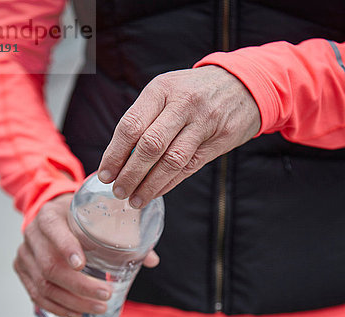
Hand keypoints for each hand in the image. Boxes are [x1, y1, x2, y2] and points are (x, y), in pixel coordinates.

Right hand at [13, 194, 159, 316]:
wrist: (51, 214)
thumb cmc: (78, 216)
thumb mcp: (96, 215)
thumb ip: (124, 234)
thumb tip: (152, 260)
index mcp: (49, 215)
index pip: (54, 231)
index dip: (66, 248)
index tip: (82, 265)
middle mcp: (32, 235)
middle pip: (50, 267)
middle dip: (80, 286)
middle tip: (105, 295)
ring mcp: (24, 255)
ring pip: (44, 286)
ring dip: (72, 302)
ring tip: (98, 308)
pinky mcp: (22, 270)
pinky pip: (36, 295)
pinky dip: (57, 307)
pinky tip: (76, 313)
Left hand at [97, 65, 260, 207]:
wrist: (242, 85)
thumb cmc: (192, 92)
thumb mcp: (166, 93)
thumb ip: (144, 120)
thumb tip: (117, 159)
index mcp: (162, 90)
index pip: (131, 126)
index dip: (115, 154)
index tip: (105, 175)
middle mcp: (183, 104)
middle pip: (150, 146)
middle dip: (130, 174)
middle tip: (118, 192)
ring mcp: (203, 123)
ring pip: (171, 161)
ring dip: (150, 185)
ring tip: (135, 200)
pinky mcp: (218, 141)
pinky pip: (189, 167)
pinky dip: (169, 184)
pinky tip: (155, 193)